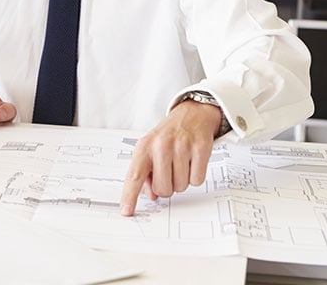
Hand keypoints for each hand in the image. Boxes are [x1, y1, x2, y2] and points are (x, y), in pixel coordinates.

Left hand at [119, 99, 220, 215]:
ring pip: (181, 187)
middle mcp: (161, 146)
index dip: (129, 195)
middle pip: (163, 189)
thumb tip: (151, 195)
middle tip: (169, 170)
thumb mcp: (149, 150)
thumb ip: (145, 174)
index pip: (134, 175)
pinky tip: (191, 161)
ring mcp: (181, 147)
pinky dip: (195, 176)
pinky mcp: (200, 149)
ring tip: (180, 162)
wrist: (191, 115)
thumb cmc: (167, 137)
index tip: (126, 211)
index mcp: (144, 147)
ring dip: (182, 180)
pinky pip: (197, 180)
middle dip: (167, 185)